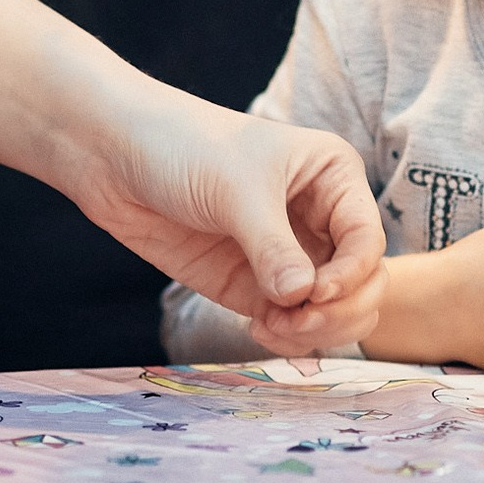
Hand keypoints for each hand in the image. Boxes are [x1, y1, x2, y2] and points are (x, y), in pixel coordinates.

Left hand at [62, 94, 386, 353]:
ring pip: (333, 311)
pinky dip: (287, 336)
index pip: (368, 240)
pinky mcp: (254, 284)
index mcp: (332, 177)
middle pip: (363, 283)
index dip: (352, 274)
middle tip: (297, 318)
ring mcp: (289, 255)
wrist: (116, 155)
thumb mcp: (236, 190)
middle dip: (338, 310)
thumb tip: (302, 299)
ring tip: (271, 326)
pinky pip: (293, 323)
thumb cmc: (184, 146)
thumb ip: (273, 247)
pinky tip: (259, 327)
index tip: (314, 292)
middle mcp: (320, 218)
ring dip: (314, 331)